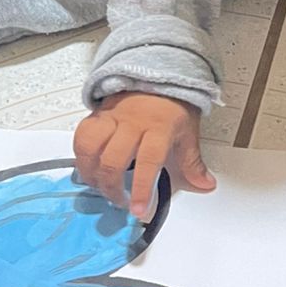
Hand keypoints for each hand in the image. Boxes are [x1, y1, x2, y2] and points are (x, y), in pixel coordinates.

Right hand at [74, 92, 216, 219]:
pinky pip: (81, 136)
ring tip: (98, 186)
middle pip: (114, 159)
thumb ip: (192, 162)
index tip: (138, 209)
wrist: (155, 77)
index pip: (148, 161)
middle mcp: (132, 123)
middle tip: (119, 201)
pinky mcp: (97, 116)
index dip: (141, 188)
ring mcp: (111, 118)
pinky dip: (80, 156)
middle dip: (112, 187)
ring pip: (91, 148)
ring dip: (91, 173)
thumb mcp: (187, 133)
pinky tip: (87, 168)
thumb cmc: (171, 107)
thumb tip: (205, 185)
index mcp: (158, 128)